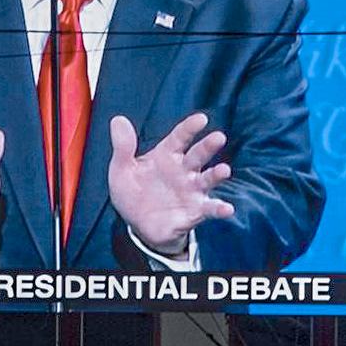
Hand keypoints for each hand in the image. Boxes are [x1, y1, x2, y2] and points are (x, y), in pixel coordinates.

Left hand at [106, 111, 235, 257]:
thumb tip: (118, 120)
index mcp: (167, 156)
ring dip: (217, 174)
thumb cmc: (133, 192)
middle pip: (198, 154)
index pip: (180, 137)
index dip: (190, 128)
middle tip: (218, 137)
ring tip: (224, 170)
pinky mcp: (194, 212)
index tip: (201, 119)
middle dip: (208, 146)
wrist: (138, 226)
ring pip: (207, 179)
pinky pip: (209, 209)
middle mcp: (184, 170)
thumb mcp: (122, 170)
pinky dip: (219, 209)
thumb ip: (123, 147)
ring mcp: (191, 191)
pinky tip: (227, 209)